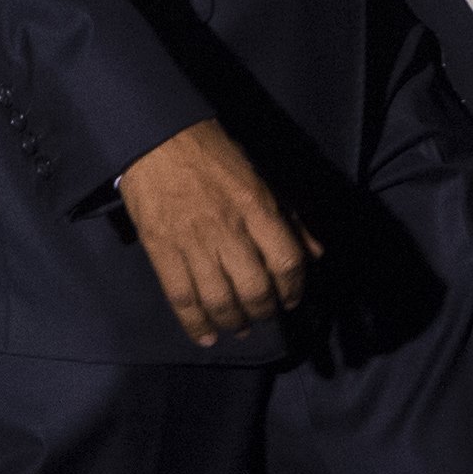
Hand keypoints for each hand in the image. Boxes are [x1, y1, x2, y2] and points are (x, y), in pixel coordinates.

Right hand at [115, 118, 318, 345]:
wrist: (156, 137)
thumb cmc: (213, 152)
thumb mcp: (260, 174)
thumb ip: (289, 216)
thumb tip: (316, 253)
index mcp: (256, 206)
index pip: (287, 261)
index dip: (294, 289)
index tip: (292, 299)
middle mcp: (228, 229)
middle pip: (255, 289)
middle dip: (264, 311)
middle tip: (263, 315)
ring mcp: (193, 242)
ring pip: (219, 300)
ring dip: (233, 322)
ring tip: (238, 328)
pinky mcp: (162, 250)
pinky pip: (181, 298)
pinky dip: (194, 325)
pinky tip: (206, 336)